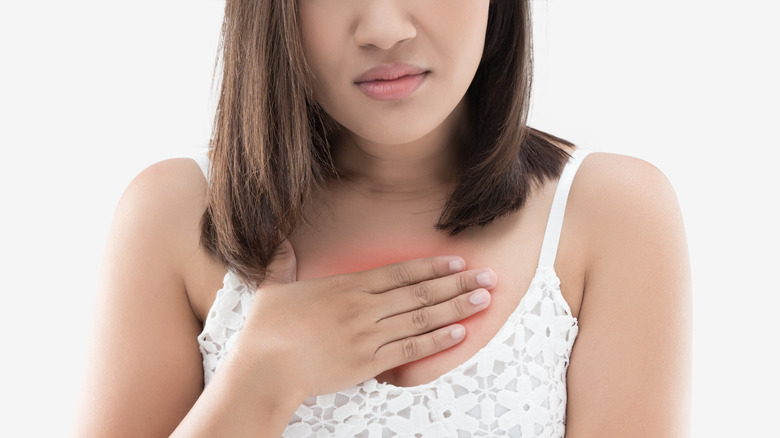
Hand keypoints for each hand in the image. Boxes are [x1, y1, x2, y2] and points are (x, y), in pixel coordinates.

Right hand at [233, 240, 495, 396]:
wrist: (264, 369)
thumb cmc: (266, 330)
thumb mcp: (272, 287)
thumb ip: (281, 260)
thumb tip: (276, 236)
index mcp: (347, 286)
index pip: (400, 272)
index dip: (432, 267)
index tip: (457, 261)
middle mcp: (365, 307)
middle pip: (421, 292)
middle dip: (458, 284)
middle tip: (488, 277)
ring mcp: (370, 335)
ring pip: (422, 318)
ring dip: (456, 308)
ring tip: (483, 300)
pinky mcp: (369, 363)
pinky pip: (410, 349)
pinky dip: (437, 340)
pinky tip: (459, 333)